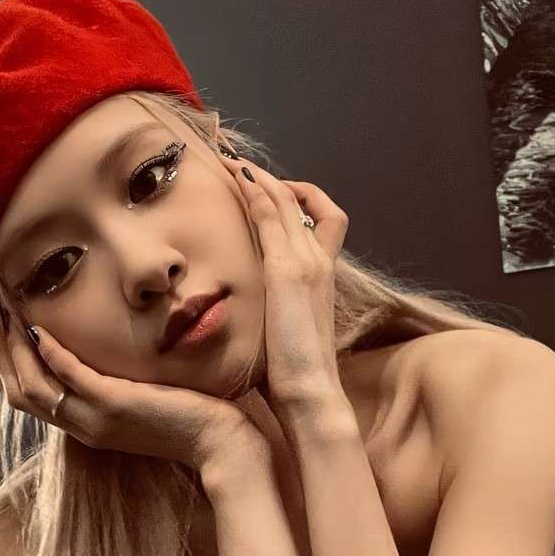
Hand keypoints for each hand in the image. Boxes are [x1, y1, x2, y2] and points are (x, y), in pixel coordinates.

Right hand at [0, 314, 260, 473]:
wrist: (220, 446)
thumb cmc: (190, 422)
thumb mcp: (142, 407)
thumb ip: (115, 391)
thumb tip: (102, 361)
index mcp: (87, 429)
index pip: (29, 402)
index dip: (9, 368)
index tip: (4, 336)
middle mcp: (84, 428)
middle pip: (21, 395)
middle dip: (2, 356)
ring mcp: (97, 418)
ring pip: (35, 387)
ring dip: (17, 349)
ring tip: (10, 317)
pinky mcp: (116, 404)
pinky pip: (71, 375)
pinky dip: (50, 351)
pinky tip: (40, 327)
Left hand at [218, 153, 349, 409]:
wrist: (311, 393)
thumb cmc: (296, 377)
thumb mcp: (287, 337)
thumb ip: (278, 318)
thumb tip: (259, 318)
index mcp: (323, 279)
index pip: (324, 222)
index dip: (300, 201)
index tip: (271, 195)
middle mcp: (320, 263)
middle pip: (303, 201)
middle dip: (272, 180)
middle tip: (242, 168)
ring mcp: (306, 262)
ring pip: (285, 200)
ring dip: (257, 177)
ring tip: (230, 163)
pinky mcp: (287, 269)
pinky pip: (271, 214)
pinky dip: (253, 190)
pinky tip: (233, 179)